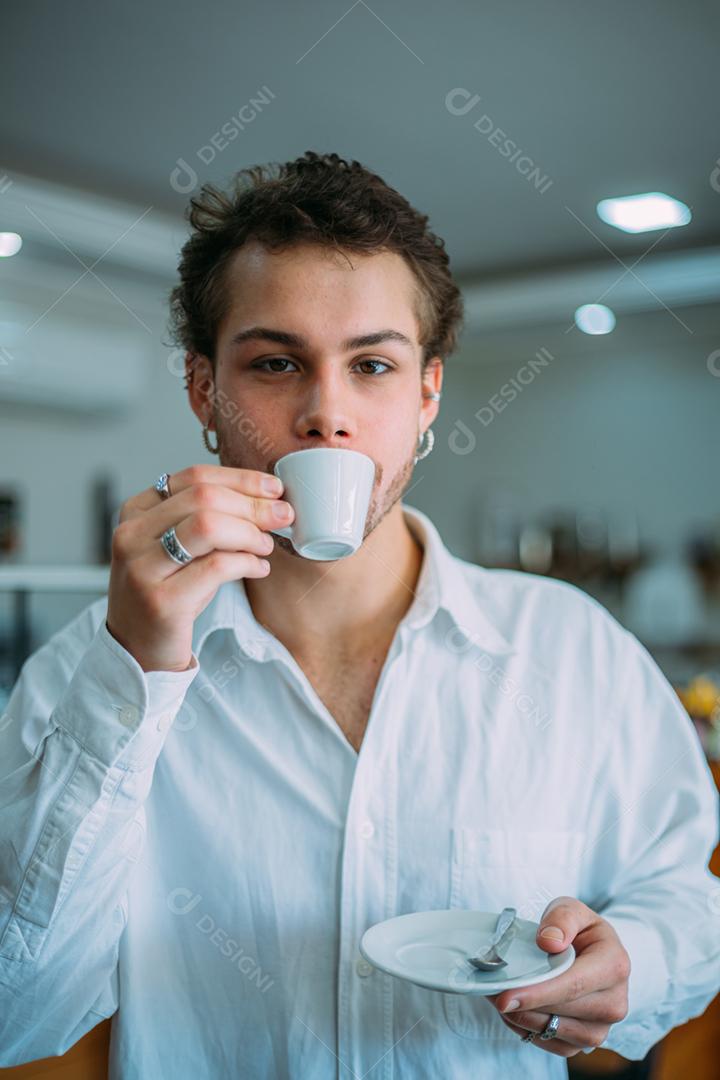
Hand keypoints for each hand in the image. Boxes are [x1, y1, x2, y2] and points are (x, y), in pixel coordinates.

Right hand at [106, 465, 293, 672]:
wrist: (139, 651)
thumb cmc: (169, 593)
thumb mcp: (179, 547)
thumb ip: (207, 518)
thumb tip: (266, 497)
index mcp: (136, 512)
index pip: (194, 477)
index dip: (241, 479)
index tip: (274, 488)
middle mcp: (132, 534)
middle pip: (204, 497)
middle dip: (253, 504)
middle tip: (283, 515)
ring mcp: (142, 567)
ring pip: (208, 526)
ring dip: (250, 532)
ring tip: (267, 545)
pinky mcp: (161, 600)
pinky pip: (216, 567)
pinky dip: (247, 563)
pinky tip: (259, 568)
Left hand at [486, 896, 630, 1056]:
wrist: (595, 954)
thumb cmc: (580, 930)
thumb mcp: (573, 910)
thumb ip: (562, 918)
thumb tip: (548, 943)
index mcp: (614, 966)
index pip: (573, 985)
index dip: (537, 993)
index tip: (505, 997)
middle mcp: (614, 1003)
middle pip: (560, 1011)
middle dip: (521, 1003)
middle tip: (490, 989)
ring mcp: (602, 1028)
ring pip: (553, 1031)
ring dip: (520, 1017)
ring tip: (499, 995)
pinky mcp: (586, 1042)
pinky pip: (551, 1044)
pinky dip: (527, 1029)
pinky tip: (514, 1009)